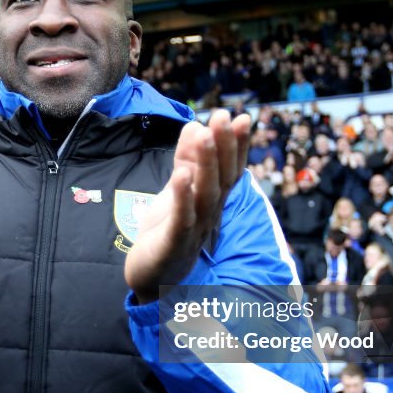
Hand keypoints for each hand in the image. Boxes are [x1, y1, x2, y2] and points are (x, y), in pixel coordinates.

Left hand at [125, 110, 249, 303]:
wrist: (150, 278)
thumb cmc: (167, 232)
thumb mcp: (178, 190)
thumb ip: (187, 160)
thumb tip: (196, 125)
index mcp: (212, 201)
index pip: (229, 170)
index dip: (237, 145)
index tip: (242, 116)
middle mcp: (209, 215)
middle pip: (222, 178)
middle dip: (225, 146)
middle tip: (224, 115)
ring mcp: (194, 231)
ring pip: (205, 195)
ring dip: (206, 164)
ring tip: (204, 134)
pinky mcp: (173, 244)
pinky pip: (182, 219)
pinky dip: (183, 197)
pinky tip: (181, 175)